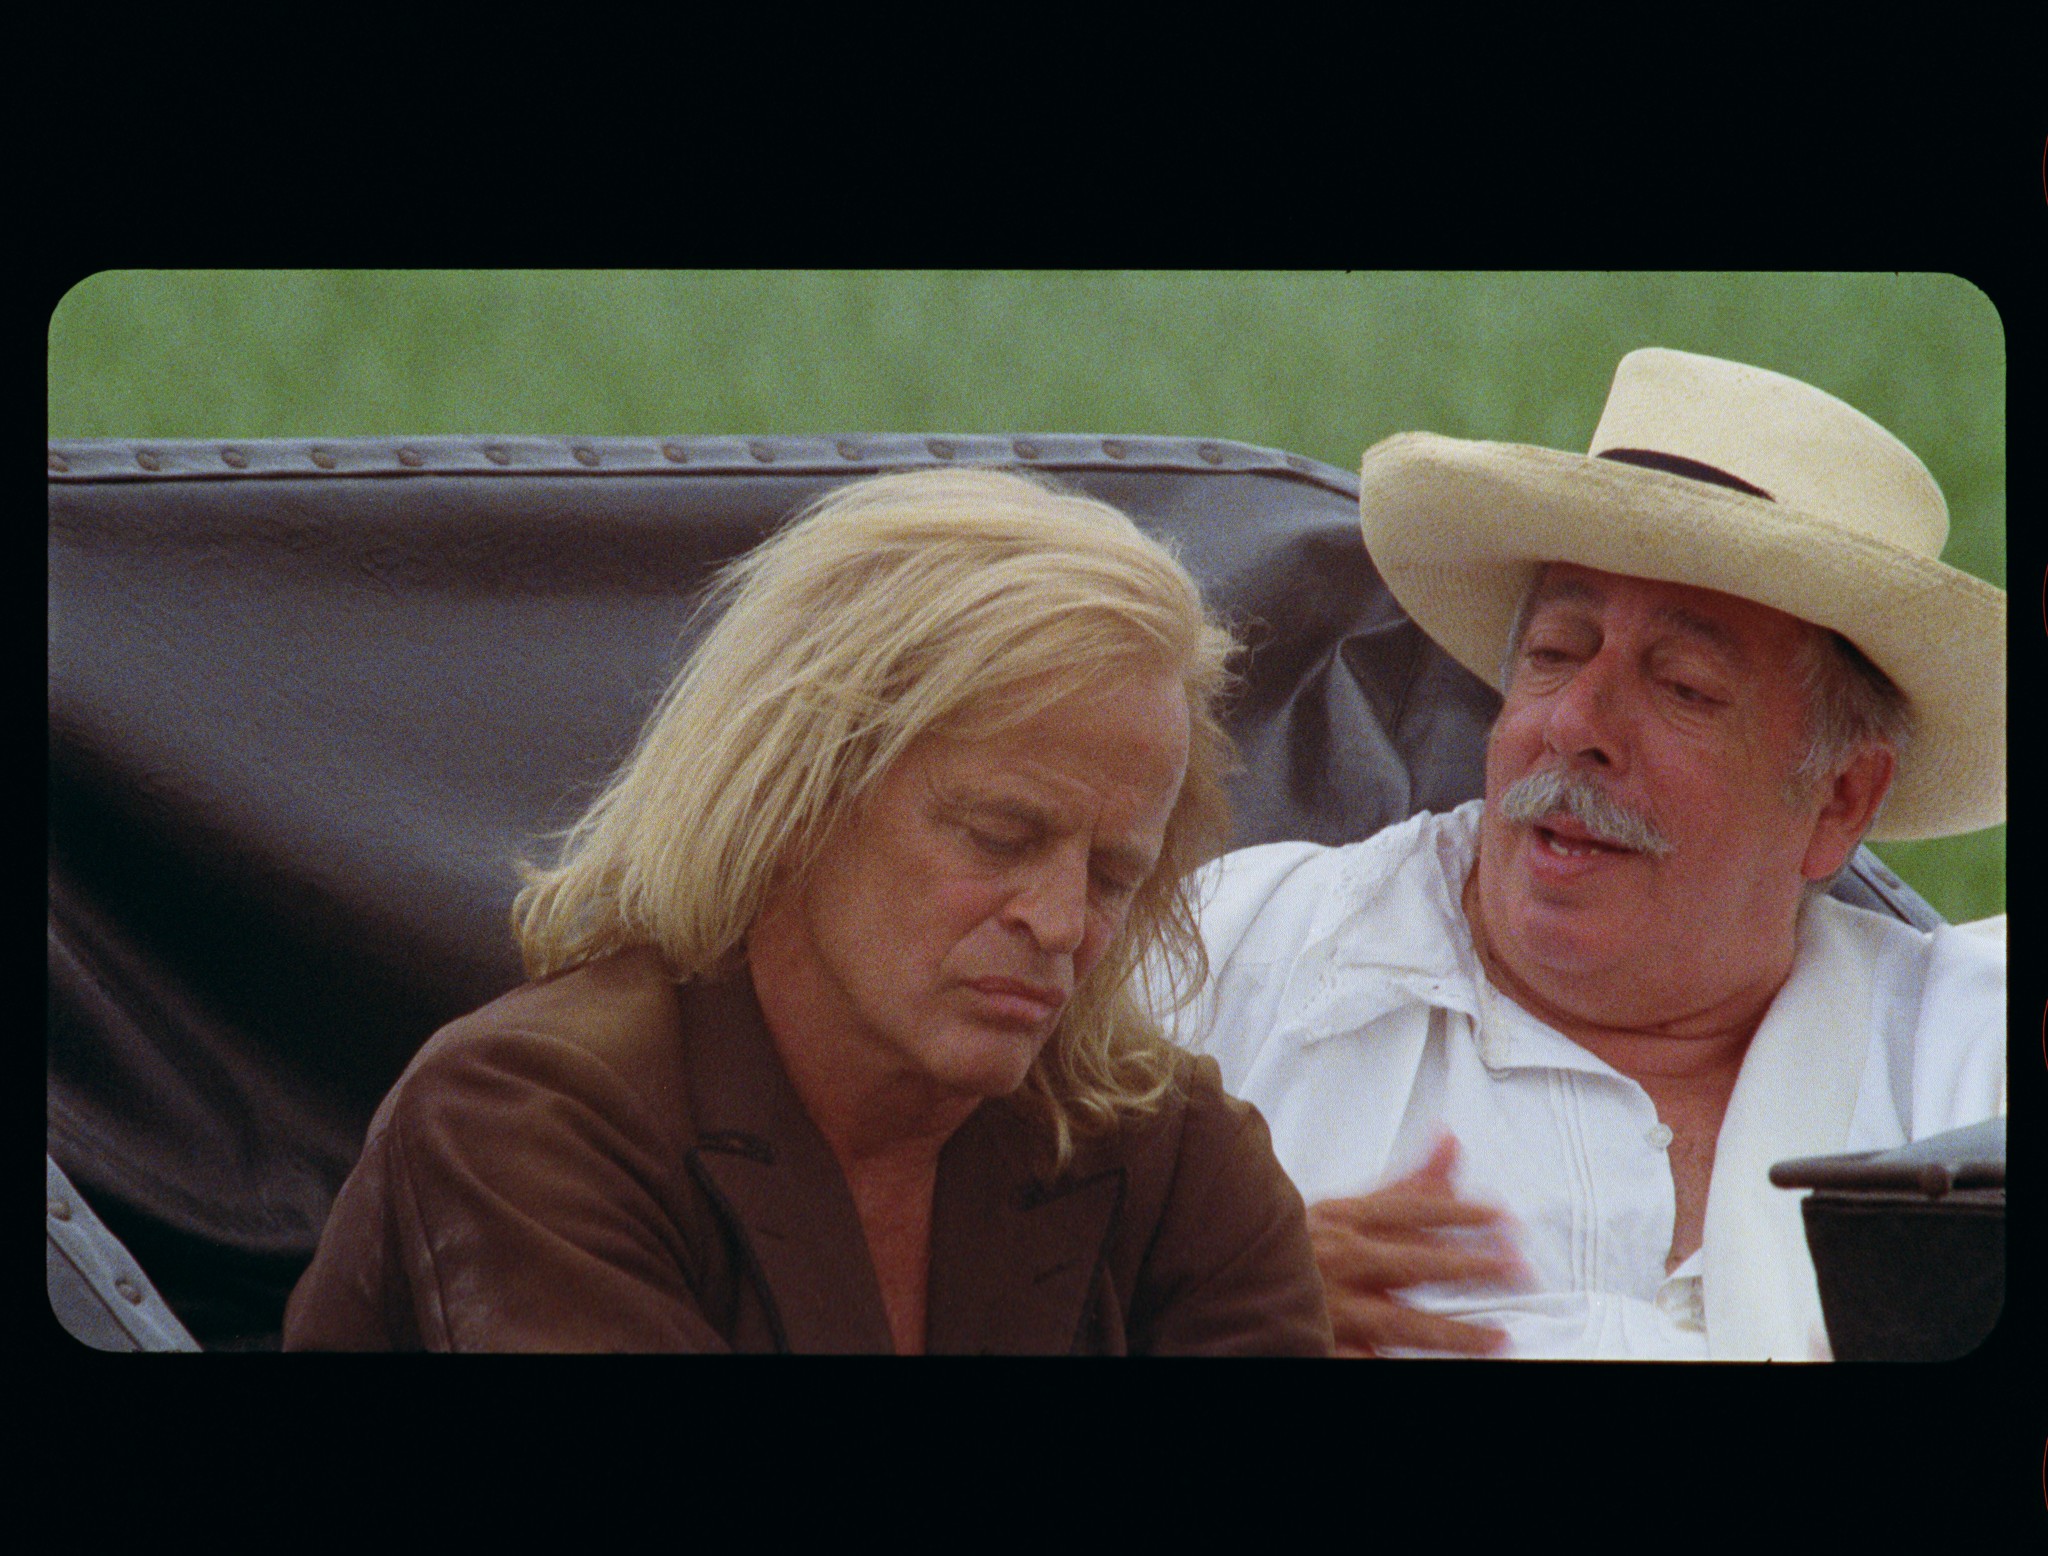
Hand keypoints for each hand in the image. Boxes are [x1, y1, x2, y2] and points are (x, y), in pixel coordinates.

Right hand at [1307, 1134, 1525, 1357]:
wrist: (1241, 1274)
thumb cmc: (1303, 1242)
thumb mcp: (1351, 1206)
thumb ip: (1407, 1182)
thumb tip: (1451, 1140)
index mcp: (1346, 1220)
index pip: (1411, 1211)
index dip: (1461, 1214)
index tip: (1500, 1219)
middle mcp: (1341, 1261)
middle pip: (1413, 1263)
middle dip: (1468, 1267)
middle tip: (1516, 1269)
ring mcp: (1332, 1307)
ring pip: (1398, 1322)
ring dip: (1451, 1331)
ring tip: (1497, 1338)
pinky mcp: (1322, 1342)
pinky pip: (1368, 1357)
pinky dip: (1391, 1359)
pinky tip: (1438, 1365)